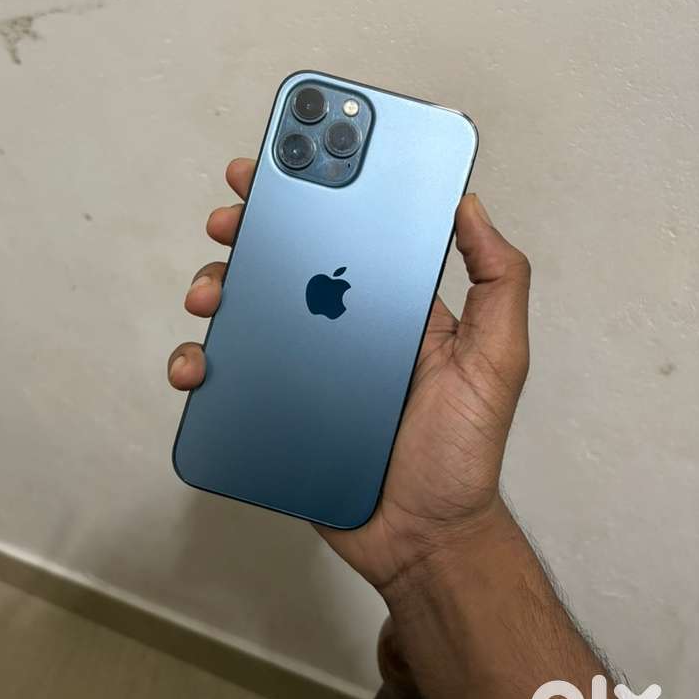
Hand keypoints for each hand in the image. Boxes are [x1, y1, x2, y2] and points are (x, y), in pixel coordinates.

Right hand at [168, 158, 530, 595]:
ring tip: (211, 293)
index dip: (316, 193)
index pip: (349, 233)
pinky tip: (200, 363)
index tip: (285, 162)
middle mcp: (344, 328)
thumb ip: (498, 281)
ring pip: (249, 312)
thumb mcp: (498, 358)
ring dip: (218, 288)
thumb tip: (468, 204)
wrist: (422, 537)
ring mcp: (306, 369)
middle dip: (253, 231)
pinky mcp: (275, 409)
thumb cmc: (463, 451)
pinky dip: (202, 361)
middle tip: (231, 219)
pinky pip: (230, 377)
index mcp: (392, 306)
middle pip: (287, 263)